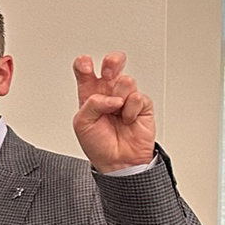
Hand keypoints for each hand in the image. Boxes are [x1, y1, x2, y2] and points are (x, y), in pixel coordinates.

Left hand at [72, 52, 155, 172]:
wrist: (117, 162)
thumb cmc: (98, 144)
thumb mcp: (82, 124)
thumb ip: (91, 104)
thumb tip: (111, 98)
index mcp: (90, 94)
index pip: (85, 71)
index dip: (84, 64)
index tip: (85, 65)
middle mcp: (108, 93)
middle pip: (112, 64)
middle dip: (112, 63)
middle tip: (108, 73)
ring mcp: (126, 98)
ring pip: (126, 81)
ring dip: (120, 96)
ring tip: (116, 112)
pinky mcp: (142, 106)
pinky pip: (138, 97)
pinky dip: (131, 110)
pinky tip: (127, 119)